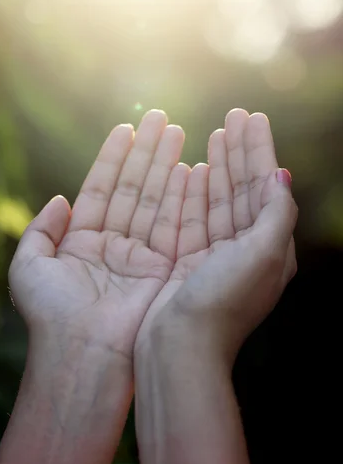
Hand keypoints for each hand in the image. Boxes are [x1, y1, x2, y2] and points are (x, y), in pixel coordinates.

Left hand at [9, 110, 189, 356]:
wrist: (82, 354)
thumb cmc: (51, 314)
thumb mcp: (29, 266)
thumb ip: (40, 230)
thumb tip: (59, 199)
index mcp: (81, 242)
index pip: (101, 188)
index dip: (113, 157)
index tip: (127, 127)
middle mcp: (113, 245)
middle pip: (132, 188)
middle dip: (147, 153)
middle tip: (163, 119)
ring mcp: (140, 256)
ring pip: (154, 200)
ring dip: (166, 166)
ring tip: (178, 132)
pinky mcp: (163, 269)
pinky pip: (173, 225)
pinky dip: (181, 197)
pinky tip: (189, 168)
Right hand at [137, 109, 296, 362]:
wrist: (182, 347)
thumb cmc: (223, 302)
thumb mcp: (262, 255)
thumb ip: (276, 213)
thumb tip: (282, 176)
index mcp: (271, 249)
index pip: (267, 187)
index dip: (260, 151)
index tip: (252, 118)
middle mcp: (247, 251)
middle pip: (243, 189)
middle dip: (239, 152)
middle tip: (232, 115)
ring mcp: (216, 256)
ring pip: (218, 200)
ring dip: (218, 167)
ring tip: (214, 135)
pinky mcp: (189, 261)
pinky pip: (193, 218)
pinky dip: (193, 193)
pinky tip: (191, 170)